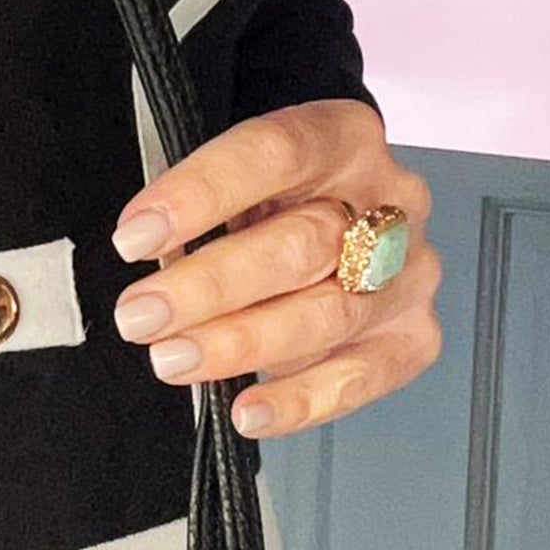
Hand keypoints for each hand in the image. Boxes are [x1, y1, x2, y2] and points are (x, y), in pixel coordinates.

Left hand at [107, 99, 441, 437]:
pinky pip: (359, 378)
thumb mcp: (239, 180)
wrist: (341, 217)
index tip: (136, 236)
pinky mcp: (412, 336)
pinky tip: (248, 411)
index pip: (274, 154)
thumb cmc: (278, 199)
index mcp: (344, 138)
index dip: (201, 196)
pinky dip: (299, 401)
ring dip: (240, 344)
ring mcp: (408, 273)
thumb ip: (205, 210)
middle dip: (209, 287)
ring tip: (174, 359)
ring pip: (327, 313)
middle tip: (143, 314)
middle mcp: (389, 202)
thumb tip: (148, 259)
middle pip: (302, 245)